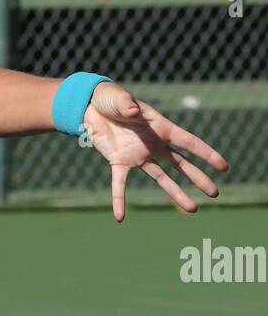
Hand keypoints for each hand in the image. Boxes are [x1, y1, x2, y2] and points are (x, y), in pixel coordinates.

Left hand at [81, 83, 228, 222]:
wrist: (91, 107)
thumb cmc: (111, 99)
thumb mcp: (120, 98)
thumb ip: (127, 105)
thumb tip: (133, 111)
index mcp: (161, 127)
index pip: (189, 142)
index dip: (207, 154)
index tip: (223, 167)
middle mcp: (153, 144)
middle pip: (181, 164)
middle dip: (198, 178)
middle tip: (214, 193)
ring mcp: (138, 155)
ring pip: (161, 178)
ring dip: (176, 193)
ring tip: (192, 209)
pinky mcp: (119, 162)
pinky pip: (119, 184)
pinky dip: (119, 199)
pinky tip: (120, 217)